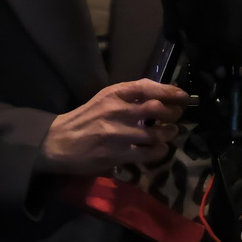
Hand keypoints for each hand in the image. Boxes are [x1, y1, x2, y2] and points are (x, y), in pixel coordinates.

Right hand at [38, 79, 186, 174]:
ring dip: (168, 134)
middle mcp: (116, 111)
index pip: (146, 87)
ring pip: (155, 133)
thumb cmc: (85, 119)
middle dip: (172, 114)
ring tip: (169, 134)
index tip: (183, 96)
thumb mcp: (104, 100)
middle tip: (176, 118)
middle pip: (156, 109)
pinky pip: (147, 153)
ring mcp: (117, 134)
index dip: (169, 91)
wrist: (58, 142)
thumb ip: (129, 96)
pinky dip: (159, 152)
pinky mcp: (116, 154)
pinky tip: (158, 150)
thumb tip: (161, 95)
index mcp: (113, 94)